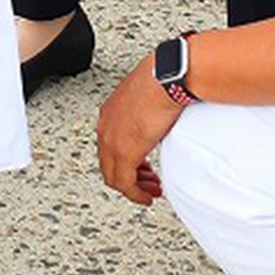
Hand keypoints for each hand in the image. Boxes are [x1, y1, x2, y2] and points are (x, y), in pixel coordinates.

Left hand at [96, 59, 181, 205]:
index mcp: (110, 113)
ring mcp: (113, 141)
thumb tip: (159, 118)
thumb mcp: (148, 97)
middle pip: (109, 164)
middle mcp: (106, 128)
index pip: (109, 147)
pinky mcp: (125, 152)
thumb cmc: (164, 78)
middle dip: (130, 178)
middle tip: (146, 184)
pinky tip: (146, 197)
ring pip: (115, 177)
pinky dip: (135, 194)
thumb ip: (146, 112)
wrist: (168, 76)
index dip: (125, 161)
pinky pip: (125, 183)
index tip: (140, 169)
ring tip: (149, 192)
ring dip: (133, 188)